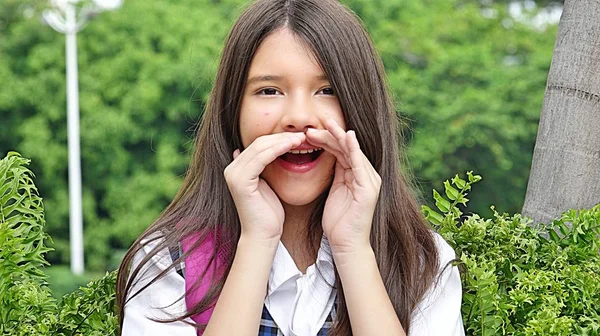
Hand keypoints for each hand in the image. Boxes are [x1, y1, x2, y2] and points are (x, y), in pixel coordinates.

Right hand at [224, 132, 305, 244]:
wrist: (263, 235)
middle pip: (258, 143)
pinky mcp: (240, 181)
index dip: (278, 138)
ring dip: (282, 141)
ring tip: (300, 139)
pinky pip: (261, 158)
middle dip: (281, 137)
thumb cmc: (269, 214)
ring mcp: (234, 174)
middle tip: (302, 134)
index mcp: (237, 169)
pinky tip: (292, 146)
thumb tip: (263, 155)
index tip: (297, 137)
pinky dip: (277, 149)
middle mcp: (231, 169)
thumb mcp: (268, 185)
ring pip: (260, 148)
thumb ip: (264, 169)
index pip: (258, 145)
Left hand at [306, 119, 381, 252]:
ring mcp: (369, 181)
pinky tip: (346, 137)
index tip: (309, 131)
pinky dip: (353, 149)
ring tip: (326, 124)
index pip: (341, 150)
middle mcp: (366, 175)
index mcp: (357, 175)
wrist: (346, 244)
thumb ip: (334, 174)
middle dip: (330, 134)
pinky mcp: (368, 188)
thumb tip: (324, 157)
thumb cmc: (338, 222)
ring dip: (339, 136)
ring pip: (353, 151)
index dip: (326, 139)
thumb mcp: (334, 192)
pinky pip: (360, 164)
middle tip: (313, 124)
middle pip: (347, 147)